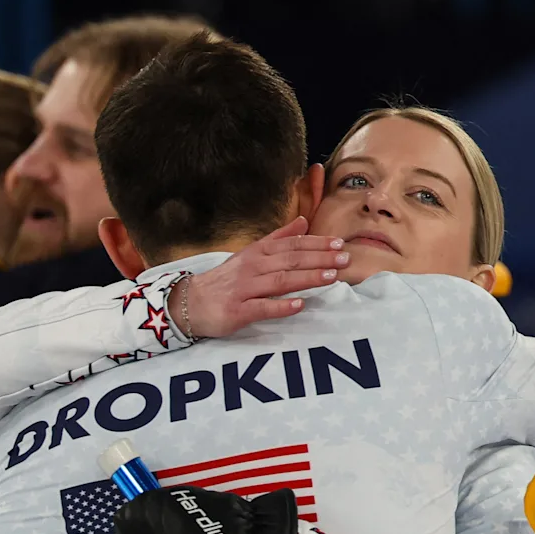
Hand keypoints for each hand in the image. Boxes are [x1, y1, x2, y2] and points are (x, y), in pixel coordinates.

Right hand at [169, 217, 348, 338]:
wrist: (189, 303)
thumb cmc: (225, 281)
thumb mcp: (250, 254)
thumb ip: (277, 238)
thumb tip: (303, 222)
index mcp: (257, 253)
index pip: (290, 245)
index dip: (315, 243)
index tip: (339, 244)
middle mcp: (252, 267)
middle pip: (290, 260)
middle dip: (319, 258)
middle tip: (345, 259)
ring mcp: (245, 289)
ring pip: (280, 281)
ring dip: (307, 278)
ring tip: (331, 277)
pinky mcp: (238, 311)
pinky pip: (262, 307)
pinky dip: (281, 306)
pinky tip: (300, 305)